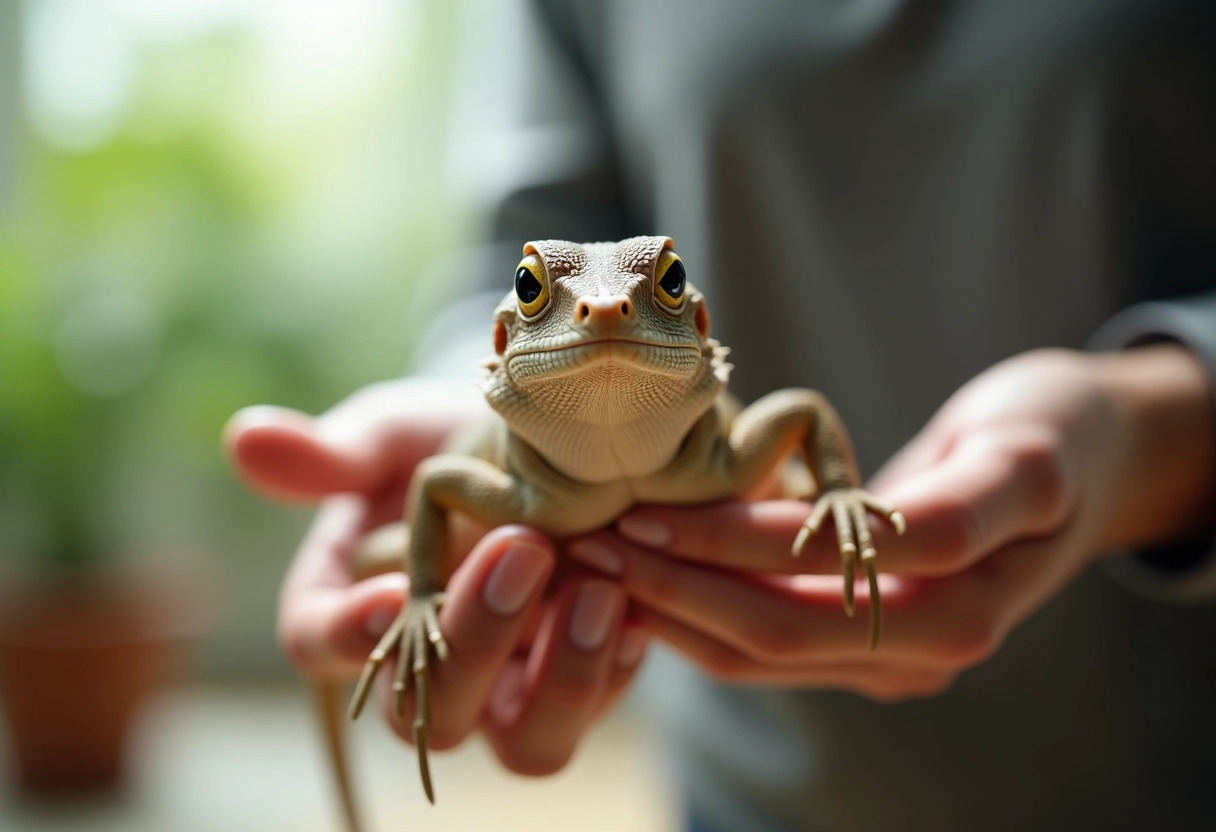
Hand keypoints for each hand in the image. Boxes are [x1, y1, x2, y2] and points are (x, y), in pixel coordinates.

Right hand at [224, 378, 648, 774]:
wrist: (544, 449)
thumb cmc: (450, 443)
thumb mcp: (397, 436)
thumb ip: (337, 453)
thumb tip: (247, 436)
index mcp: (353, 608)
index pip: (322, 646)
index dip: (349, 633)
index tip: (389, 592)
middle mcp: (429, 669)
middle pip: (429, 711)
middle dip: (475, 641)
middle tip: (523, 548)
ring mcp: (508, 686)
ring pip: (526, 743)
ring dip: (564, 676)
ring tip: (601, 587)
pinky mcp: (580, 681)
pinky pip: (598, 706)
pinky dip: (618, 661)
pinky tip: (638, 602)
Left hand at [568, 347, 1214, 700]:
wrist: (1082, 464)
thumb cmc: (1052, 435)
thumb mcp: (1020, 454)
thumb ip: (957, 501)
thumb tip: (875, 537)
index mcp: (966, 604)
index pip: (817, 584)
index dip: (724, 549)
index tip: (638, 510)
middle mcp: (926, 651)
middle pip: (774, 634)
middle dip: (674, 588)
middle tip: (588, 539)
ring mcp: (894, 658)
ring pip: (758, 652)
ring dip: (669, 608)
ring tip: (592, 557)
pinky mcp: (866, 646)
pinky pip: (765, 646)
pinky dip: (698, 616)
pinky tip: (641, 578)